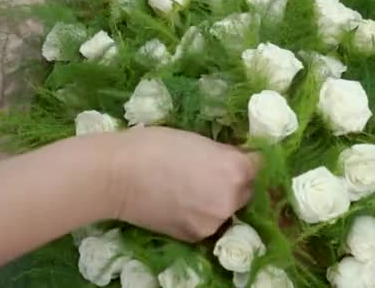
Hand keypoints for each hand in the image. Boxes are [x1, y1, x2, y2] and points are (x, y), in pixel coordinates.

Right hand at [106, 127, 259, 241]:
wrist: (116, 174)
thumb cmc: (155, 145)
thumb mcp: (199, 140)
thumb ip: (224, 154)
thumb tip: (238, 161)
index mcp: (236, 169)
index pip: (258, 165)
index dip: (246, 160)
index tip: (235, 158)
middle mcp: (232, 198)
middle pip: (247, 190)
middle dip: (235, 182)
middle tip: (209, 173)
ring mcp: (215, 221)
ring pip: (227, 208)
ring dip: (218, 200)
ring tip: (191, 189)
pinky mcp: (196, 236)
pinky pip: (209, 222)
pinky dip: (200, 215)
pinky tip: (181, 203)